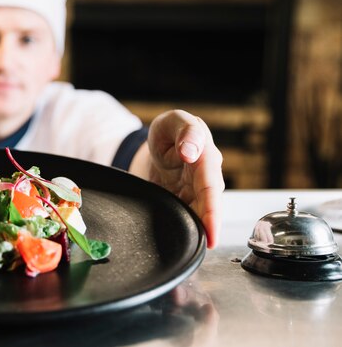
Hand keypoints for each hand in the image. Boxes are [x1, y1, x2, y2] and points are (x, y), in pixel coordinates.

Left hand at [146, 110, 223, 247]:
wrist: (159, 147)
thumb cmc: (169, 131)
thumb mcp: (173, 121)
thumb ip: (185, 131)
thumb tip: (191, 152)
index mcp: (206, 157)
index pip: (211, 185)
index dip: (212, 208)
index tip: (210, 226)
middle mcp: (207, 178)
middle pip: (210, 206)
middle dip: (210, 226)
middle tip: (208, 244)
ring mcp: (198, 193)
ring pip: (202, 216)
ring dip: (200, 231)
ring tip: (196, 248)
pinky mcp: (188, 204)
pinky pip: (190, 219)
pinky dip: (189, 231)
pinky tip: (187, 244)